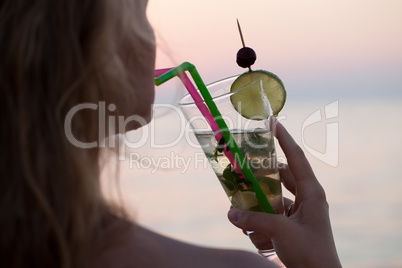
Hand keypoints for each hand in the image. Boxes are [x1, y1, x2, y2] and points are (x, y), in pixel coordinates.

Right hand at [227, 121, 341, 267]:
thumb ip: (255, 220)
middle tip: (244, 174)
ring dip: (259, 211)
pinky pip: (272, 218)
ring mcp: (299, 213)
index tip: (273, 122)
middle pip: (280, 178)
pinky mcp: (292, 226)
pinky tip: (260, 240)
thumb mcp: (281, 232)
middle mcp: (306, 199)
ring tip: (249, 222)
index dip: (284, 139)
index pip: (297, 157)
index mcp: (311, 193)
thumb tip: (230, 213)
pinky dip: (262, 227)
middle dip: (261, 179)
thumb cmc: (311, 254)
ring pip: (272, 200)